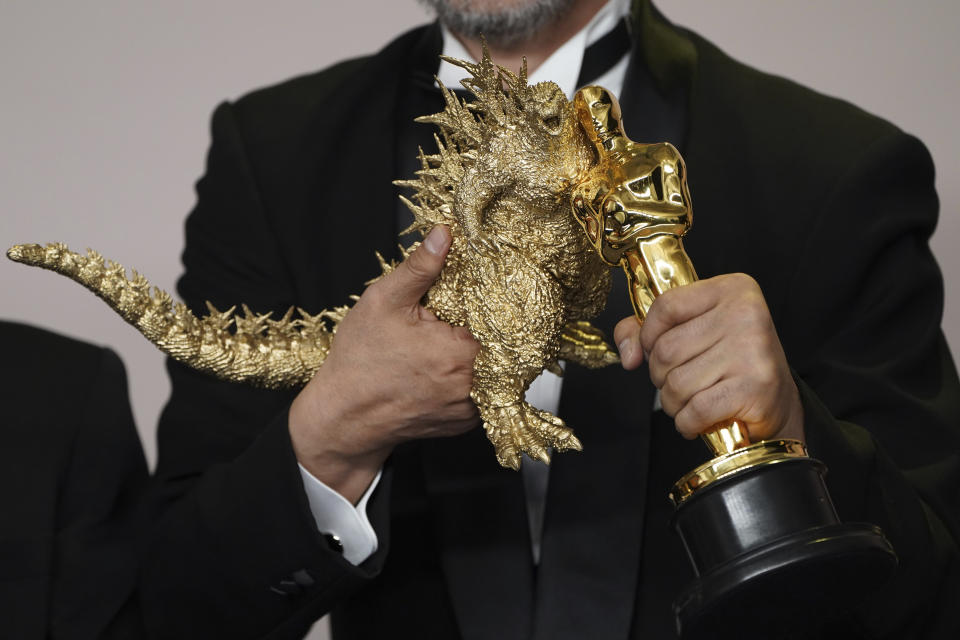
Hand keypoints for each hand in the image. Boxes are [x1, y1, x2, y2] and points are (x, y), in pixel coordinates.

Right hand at [290, 225, 479, 502]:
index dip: (483, 302)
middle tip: (443, 322)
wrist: (343, 416)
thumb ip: (420, 267)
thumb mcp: (384, 302)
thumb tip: (444, 234)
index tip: (464, 299)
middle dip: (474, 327)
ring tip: (436, 348)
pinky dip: (466, 379)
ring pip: (488, 369)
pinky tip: (438, 370)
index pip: (496, 316)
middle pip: (494, 342)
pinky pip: (478, 393)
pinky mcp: (463, 423)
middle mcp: (473, 386)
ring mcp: (470, 409)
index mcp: (461, 353)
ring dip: (472, 355)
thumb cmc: (360, 360)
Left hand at [614, 273, 803, 443]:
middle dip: (661, 376)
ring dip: (673, 402)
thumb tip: (628, 355)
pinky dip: (687, 422)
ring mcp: (752, 350)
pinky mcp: (754, 388)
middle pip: (666, 349)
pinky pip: (695, 409)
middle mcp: (746, 314)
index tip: (652, 350)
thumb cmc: (730, 362)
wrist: (777, 403)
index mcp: (732, 289)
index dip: (647, 335)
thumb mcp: (694, 331)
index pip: (665, 306)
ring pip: (676, 383)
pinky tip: (697, 420)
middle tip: (680, 382)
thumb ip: (648, 331)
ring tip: (691, 401)